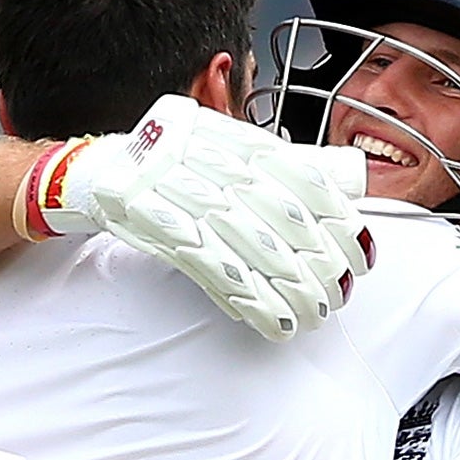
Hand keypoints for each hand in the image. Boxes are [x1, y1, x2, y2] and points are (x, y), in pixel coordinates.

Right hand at [18, 94, 374, 340]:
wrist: (95, 173)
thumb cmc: (168, 164)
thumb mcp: (224, 146)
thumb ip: (277, 164)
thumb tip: (344, 184)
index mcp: (237, 139)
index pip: (304, 178)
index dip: (340, 220)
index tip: (364, 252)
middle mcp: (215, 162)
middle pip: (286, 220)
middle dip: (322, 264)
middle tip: (344, 293)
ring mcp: (186, 194)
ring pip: (256, 250)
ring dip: (291, 290)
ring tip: (315, 315)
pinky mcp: (161, 228)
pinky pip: (216, 270)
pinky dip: (249, 300)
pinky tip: (274, 321)